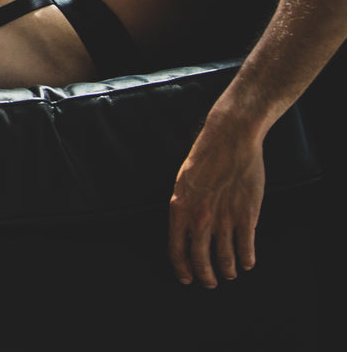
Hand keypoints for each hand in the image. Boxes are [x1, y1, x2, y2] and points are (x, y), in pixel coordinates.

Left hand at [167, 124, 265, 287]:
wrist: (229, 142)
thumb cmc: (204, 159)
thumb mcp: (182, 184)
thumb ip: (183, 209)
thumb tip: (184, 232)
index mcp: (179, 209)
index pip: (175, 250)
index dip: (181, 269)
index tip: (186, 279)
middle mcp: (200, 219)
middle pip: (201, 261)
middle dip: (206, 277)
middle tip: (210, 283)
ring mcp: (224, 219)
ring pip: (225, 259)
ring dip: (228, 271)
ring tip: (230, 274)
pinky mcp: (246, 216)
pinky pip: (246, 248)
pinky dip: (247, 260)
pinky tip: (247, 262)